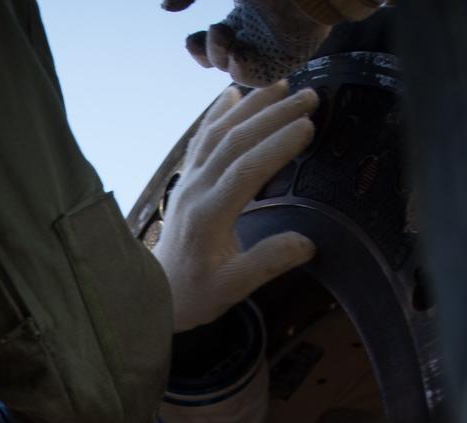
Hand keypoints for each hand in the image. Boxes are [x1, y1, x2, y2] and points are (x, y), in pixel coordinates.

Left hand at [153, 81, 316, 330]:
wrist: (156, 292)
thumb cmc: (196, 292)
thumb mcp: (233, 288)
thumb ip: (268, 263)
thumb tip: (306, 244)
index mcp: (209, 216)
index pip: (245, 170)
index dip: (276, 145)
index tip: (308, 126)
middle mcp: (195, 190)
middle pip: (235, 142)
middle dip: (274, 115)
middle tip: (310, 96)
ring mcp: (187, 181)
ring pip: (218, 133)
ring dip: (251, 106)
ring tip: (283, 86)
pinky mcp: (185, 179)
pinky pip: (201, 138)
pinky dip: (218, 114)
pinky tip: (233, 95)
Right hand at [163, 0, 330, 87]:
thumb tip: (164, 8)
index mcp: (242, 15)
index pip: (213, 45)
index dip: (197, 48)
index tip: (191, 37)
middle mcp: (255, 33)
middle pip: (222, 62)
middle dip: (208, 54)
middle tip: (213, 31)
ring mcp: (271, 47)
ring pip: (236, 71)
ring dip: (223, 58)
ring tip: (224, 33)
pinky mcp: (286, 59)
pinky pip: (259, 79)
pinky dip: (243, 71)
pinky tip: (237, 55)